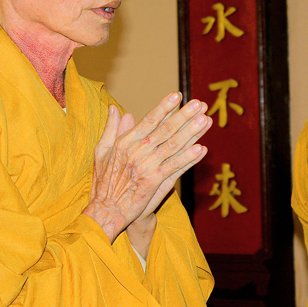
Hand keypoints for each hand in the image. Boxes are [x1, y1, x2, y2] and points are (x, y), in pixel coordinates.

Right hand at [82, 93, 211, 250]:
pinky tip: (201, 149)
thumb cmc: (104, 182)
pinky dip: (188, 158)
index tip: (177, 95)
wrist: (106, 212)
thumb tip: (117, 109)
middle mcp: (137, 152)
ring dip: (191, 133)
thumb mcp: (101, 152)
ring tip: (205, 121)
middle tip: (199, 104)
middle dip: (183, 116)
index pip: (148, 121)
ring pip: (173, 146)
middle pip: (165, 130)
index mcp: (125, 142)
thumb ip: (111, 129)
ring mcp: (146, 167)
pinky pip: (175, 168)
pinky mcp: (154, 182)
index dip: (164, 107)